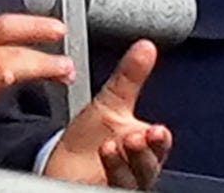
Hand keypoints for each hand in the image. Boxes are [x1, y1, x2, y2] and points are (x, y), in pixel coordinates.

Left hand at [41, 40, 170, 187]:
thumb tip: (146, 46)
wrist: (64, 164)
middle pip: (148, 166)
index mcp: (143, 145)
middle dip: (144, 154)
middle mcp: (136, 169)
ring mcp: (119, 183)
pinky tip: (99, 164)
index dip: (159, 140)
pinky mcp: (100, 192)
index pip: (158, 145)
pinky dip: (106, 177)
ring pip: (129, 181)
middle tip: (135, 137)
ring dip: (122, 165)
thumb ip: (131, 76)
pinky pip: (108, 189)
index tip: (156, 129)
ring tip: (110, 146)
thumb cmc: (91, 137)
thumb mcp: (111, 102)